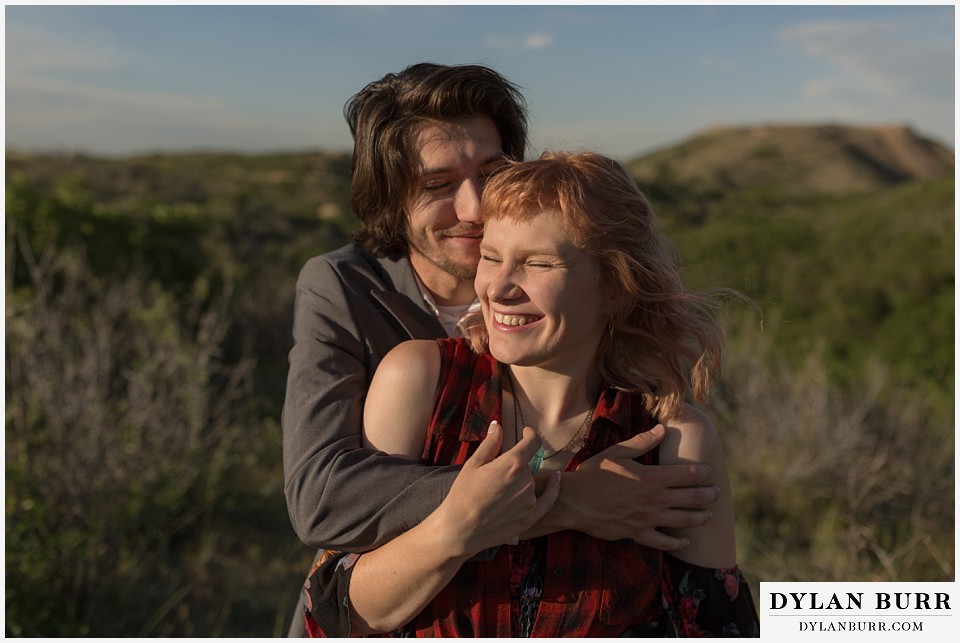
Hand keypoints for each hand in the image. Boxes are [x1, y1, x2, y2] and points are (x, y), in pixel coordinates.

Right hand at [432, 422, 560, 557]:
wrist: (459, 530)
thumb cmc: (462, 495)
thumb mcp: (473, 464)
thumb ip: (490, 443)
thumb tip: (498, 426)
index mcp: (513, 463)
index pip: (532, 442)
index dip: (529, 434)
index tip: (525, 432)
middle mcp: (526, 480)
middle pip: (528, 464)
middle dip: (516, 463)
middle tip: (497, 472)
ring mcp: (530, 500)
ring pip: (532, 481)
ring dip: (522, 479)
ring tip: (500, 488)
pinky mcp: (530, 517)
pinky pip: (548, 500)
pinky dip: (553, 488)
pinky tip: (555, 478)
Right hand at [557, 424, 717, 549]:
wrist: (573, 502)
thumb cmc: (593, 474)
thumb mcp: (616, 452)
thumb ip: (642, 442)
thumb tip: (662, 428)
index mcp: (651, 477)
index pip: (687, 475)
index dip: (702, 473)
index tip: (711, 472)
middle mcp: (654, 500)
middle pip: (691, 498)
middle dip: (708, 495)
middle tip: (717, 493)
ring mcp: (648, 519)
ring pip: (683, 520)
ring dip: (700, 517)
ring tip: (709, 515)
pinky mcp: (638, 535)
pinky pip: (664, 542)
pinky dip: (678, 542)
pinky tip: (686, 541)